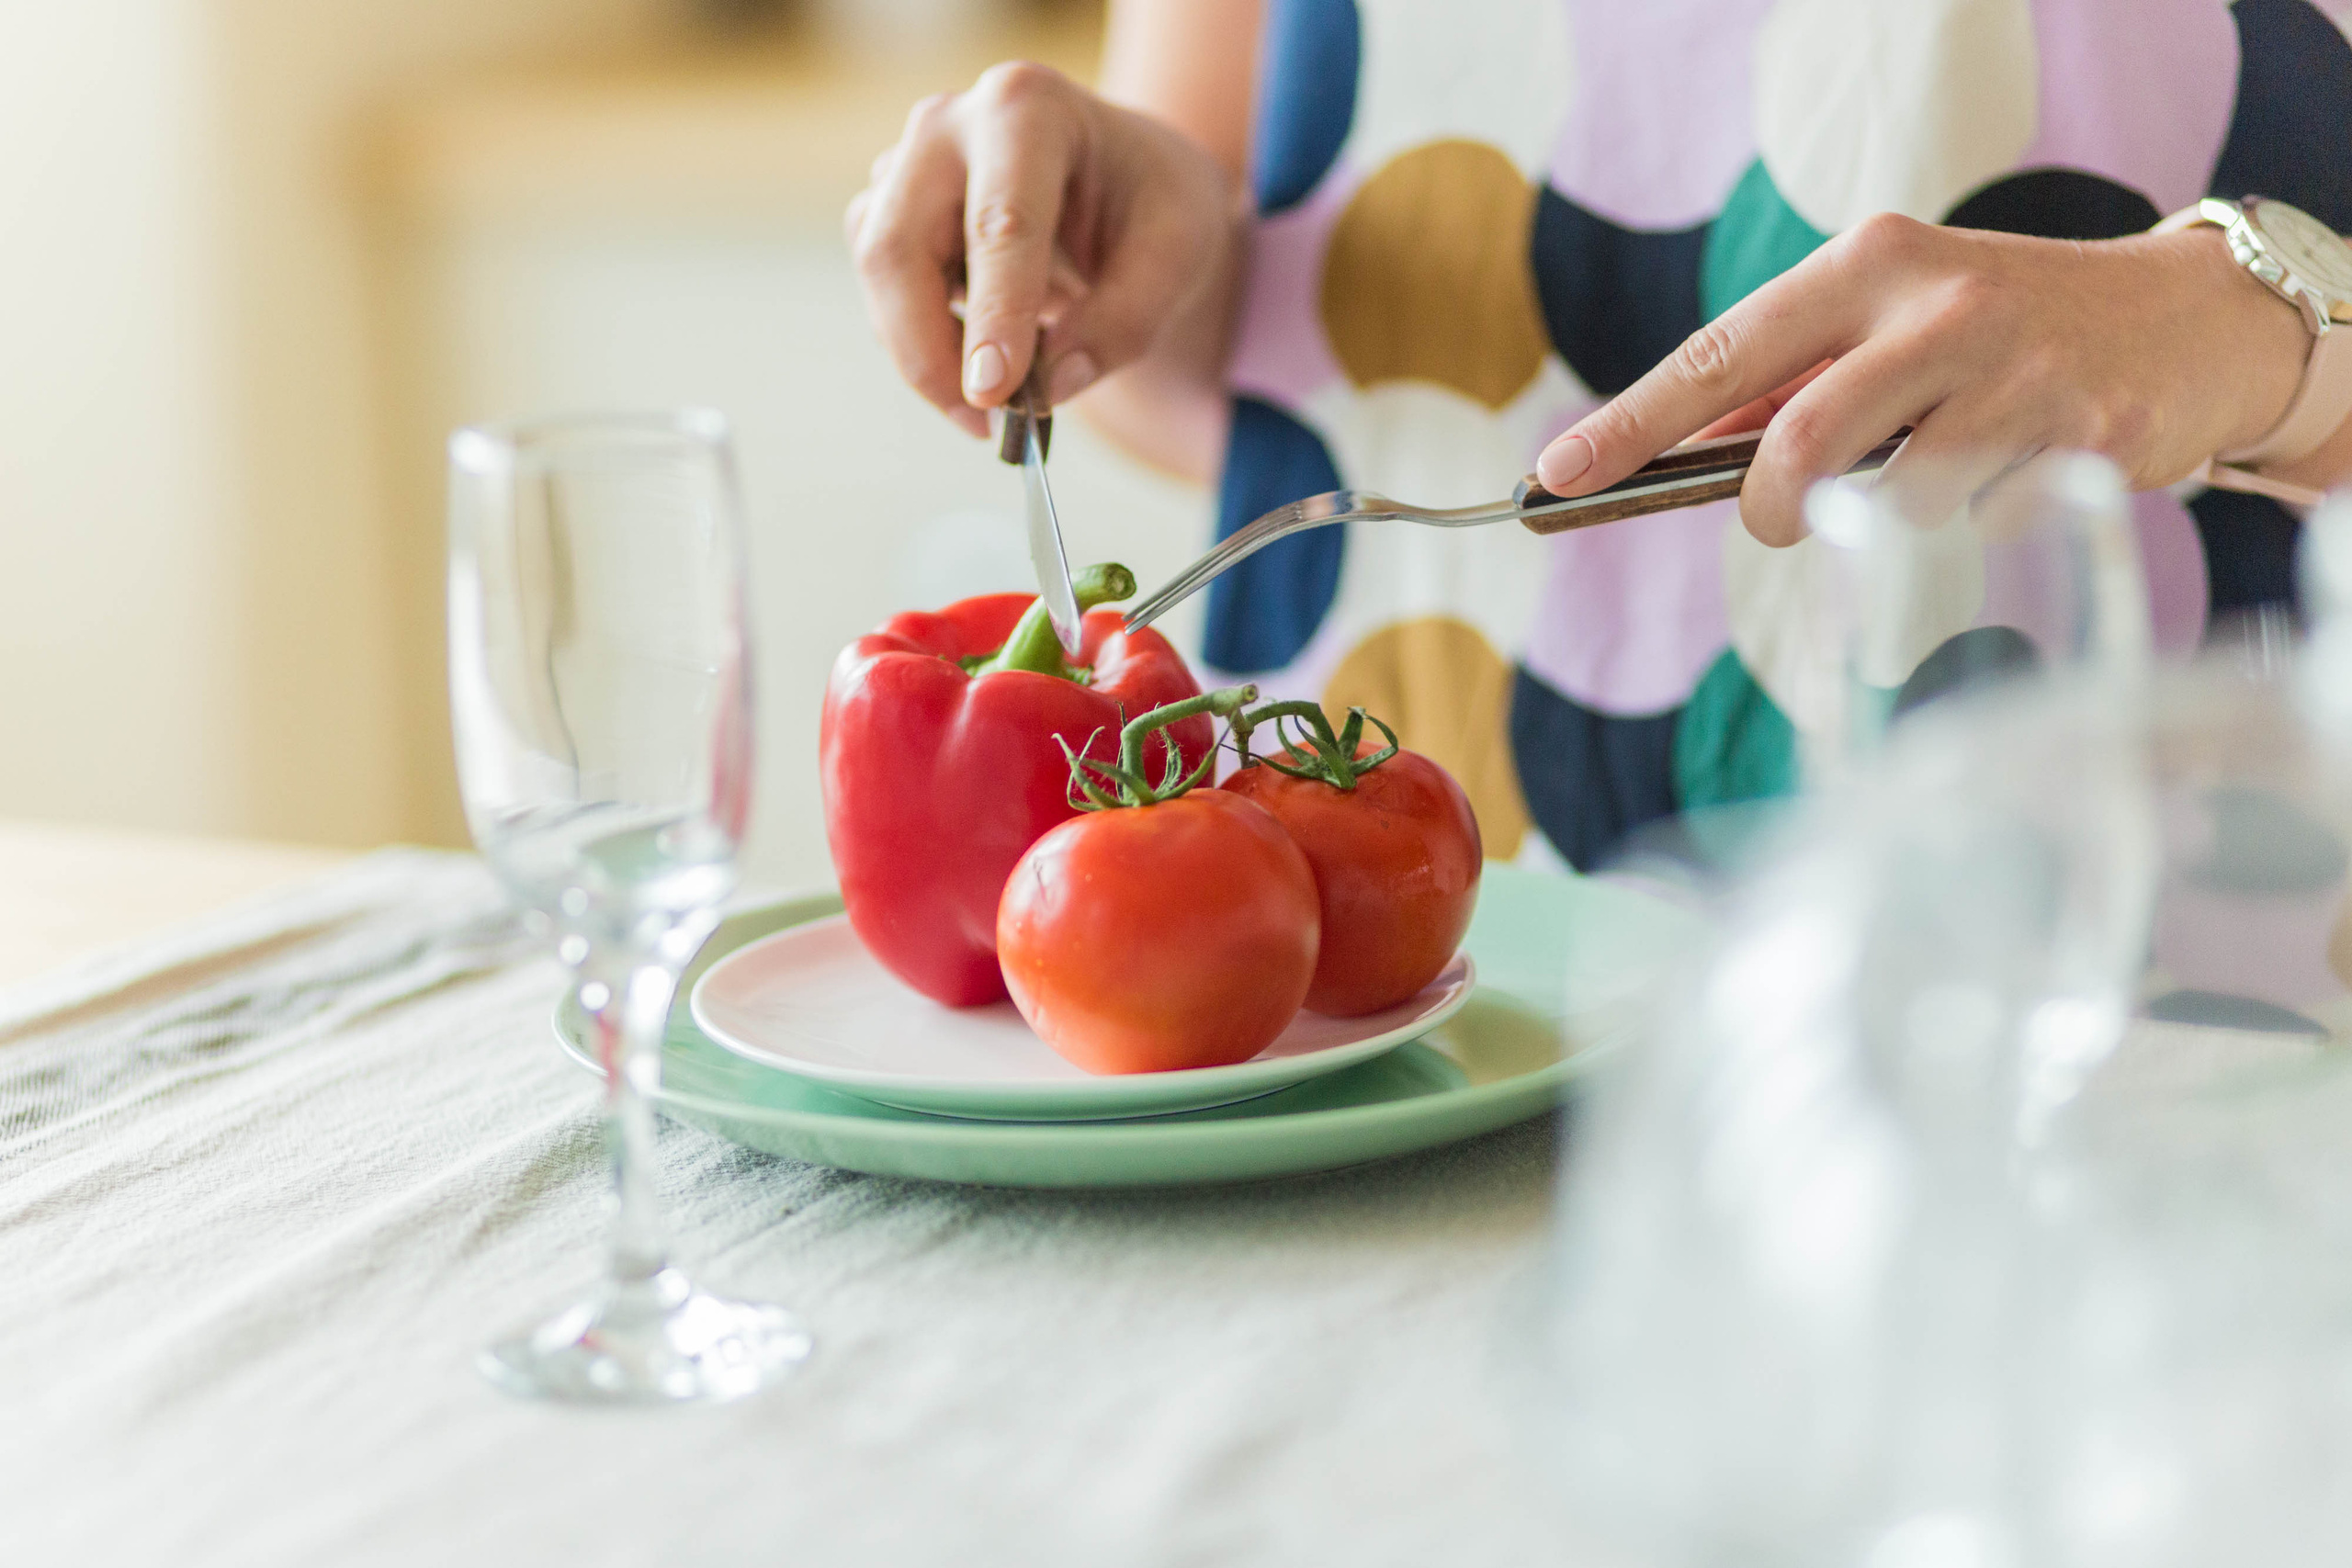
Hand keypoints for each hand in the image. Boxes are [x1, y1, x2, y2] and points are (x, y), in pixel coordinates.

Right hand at [846, 61, 1236, 437]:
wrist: (1126, 181)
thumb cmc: (1153, 203)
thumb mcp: (1180, 253)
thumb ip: (1125, 321)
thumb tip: (1051, 384)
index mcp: (1028, 108)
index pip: (1000, 223)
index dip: (993, 314)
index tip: (992, 392)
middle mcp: (948, 124)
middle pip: (899, 247)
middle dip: (929, 350)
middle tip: (984, 421)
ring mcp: (905, 166)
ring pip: (879, 276)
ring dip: (924, 356)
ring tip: (997, 409)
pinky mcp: (888, 211)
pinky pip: (883, 293)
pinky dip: (923, 345)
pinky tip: (980, 366)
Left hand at [1533, 214, 2312, 543]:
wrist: (2188, 321)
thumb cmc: (2002, 333)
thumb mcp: (1892, 323)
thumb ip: (1794, 384)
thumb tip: (1676, 461)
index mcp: (1872, 262)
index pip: (1724, 353)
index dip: (1633, 423)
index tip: (1556, 475)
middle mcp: (1940, 305)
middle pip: (1798, 442)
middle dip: (1768, 506)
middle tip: (1775, 517)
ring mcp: (2019, 374)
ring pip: (1890, 500)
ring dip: (1882, 519)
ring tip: (1928, 475)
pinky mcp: (2085, 442)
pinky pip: (1977, 525)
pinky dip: (1969, 523)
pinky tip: (2012, 476)